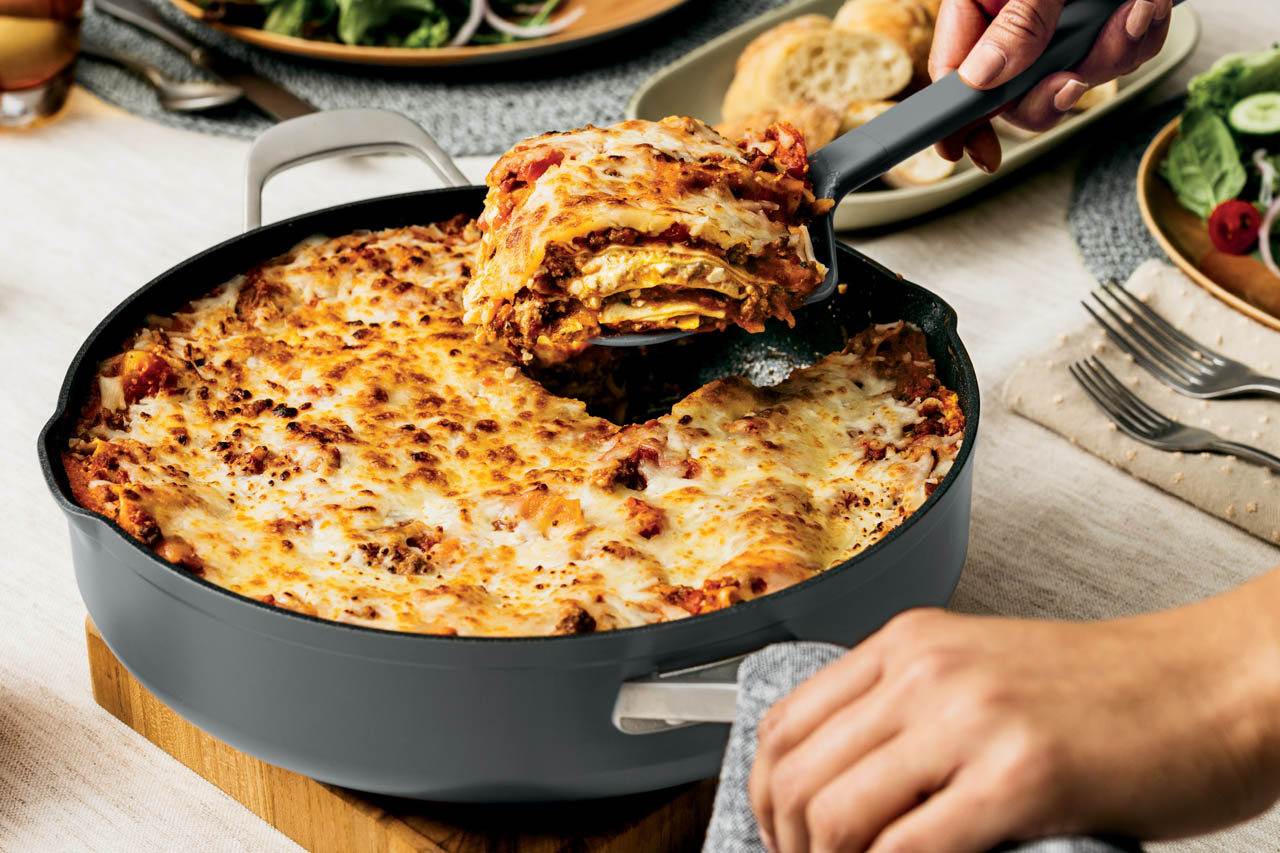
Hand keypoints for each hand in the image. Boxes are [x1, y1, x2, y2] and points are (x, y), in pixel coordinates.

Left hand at [748, 572, 1279, 852]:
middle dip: (789, 847)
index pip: (784, 725)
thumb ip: (910, 719)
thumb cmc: (1113, 693)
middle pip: (796, 778)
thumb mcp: (984, 678)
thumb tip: (846, 793)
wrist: (1217, 684)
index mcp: (909, 644)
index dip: (765, 799)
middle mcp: (926, 671)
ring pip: (836, 818)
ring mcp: (971, 719)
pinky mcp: (1022, 776)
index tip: (783, 838)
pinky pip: (911, 851)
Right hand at [928, 0, 1173, 172]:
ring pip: (1075, 78)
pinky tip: (1144, 3)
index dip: (957, 119)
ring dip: (1110, 55)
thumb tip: (982, 79)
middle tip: (1070, 81)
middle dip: (1048, 96)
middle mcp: (1016, 19)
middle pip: (1013, 94)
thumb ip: (1016, 21)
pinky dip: (1140, 34)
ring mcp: (1064, 24)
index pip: (954, 74)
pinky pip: (1121, 53)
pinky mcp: (1107, 21)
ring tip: (1131, 10)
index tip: (965, 151)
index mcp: (980, 2)